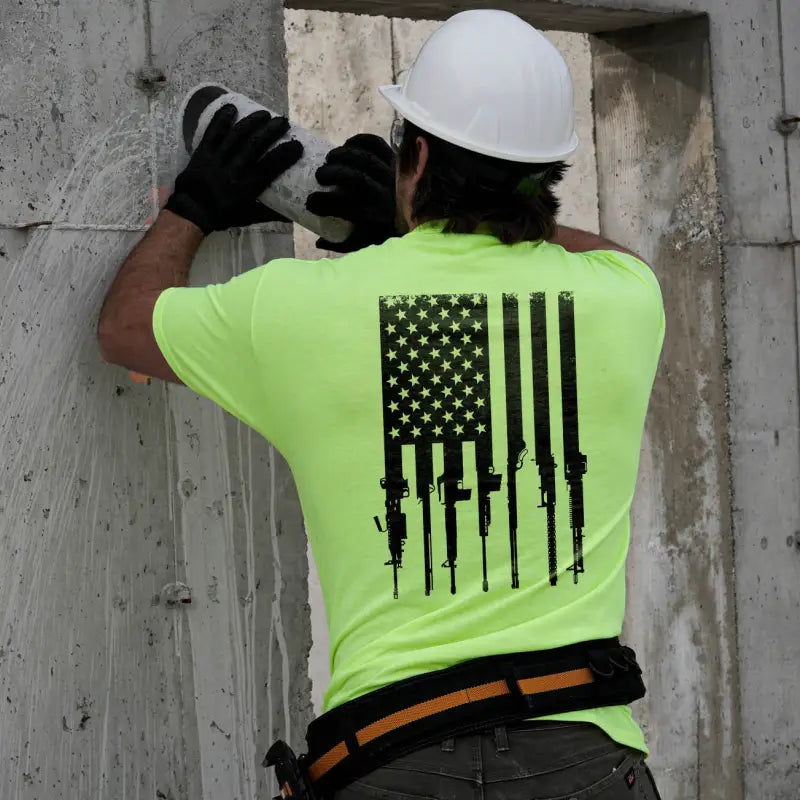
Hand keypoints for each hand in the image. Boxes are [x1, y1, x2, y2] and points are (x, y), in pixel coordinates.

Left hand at [165, 105, 303, 233]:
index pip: (269, 167)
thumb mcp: (248, 217)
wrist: (191, 211)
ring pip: (236, 135)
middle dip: (271, 131)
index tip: (297, 145)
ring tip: (264, 114)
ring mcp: (217, 158)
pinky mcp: (203, 151)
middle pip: (254, 145)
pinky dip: (221, 119)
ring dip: (251, 122)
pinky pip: (213, 132)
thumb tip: (291, 215)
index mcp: (247, 187)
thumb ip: (269, 214)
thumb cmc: (222, 215)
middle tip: (283, 122)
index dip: (285, 154)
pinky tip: (231, 108)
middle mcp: (234, 169)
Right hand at [306, 134, 396, 252]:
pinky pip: (377, 144)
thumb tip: (318, 242)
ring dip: (343, 155)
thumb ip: (342, 244)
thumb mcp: (364, 243)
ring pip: (365, 158)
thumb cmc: (383, 229)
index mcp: (377, 217)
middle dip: (333, 174)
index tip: (310, 202)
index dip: (326, 203)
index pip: (348, 208)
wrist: (415, 216)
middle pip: (357, 178)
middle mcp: (387, 195)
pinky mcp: (395, 159)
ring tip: (328, 158)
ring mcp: (393, 174)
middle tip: (319, 175)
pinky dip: (360, 140)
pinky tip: (347, 145)